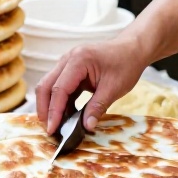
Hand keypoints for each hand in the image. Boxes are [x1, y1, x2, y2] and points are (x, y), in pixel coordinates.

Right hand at [36, 34, 151, 134]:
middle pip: (46, 86)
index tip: (52, 129)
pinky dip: (60, 101)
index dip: (54, 111)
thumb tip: (86, 126)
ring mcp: (68, 63)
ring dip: (50, 105)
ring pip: (50, 86)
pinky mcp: (71, 69)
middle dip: (45, 109)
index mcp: (78, 60)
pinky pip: (60, 86)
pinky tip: (65, 115)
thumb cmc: (126, 64)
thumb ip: (98, 107)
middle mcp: (68, 59)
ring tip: (56, 125)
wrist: (133, 49)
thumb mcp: (114, 88)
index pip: (59, 89)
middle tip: (49, 129)